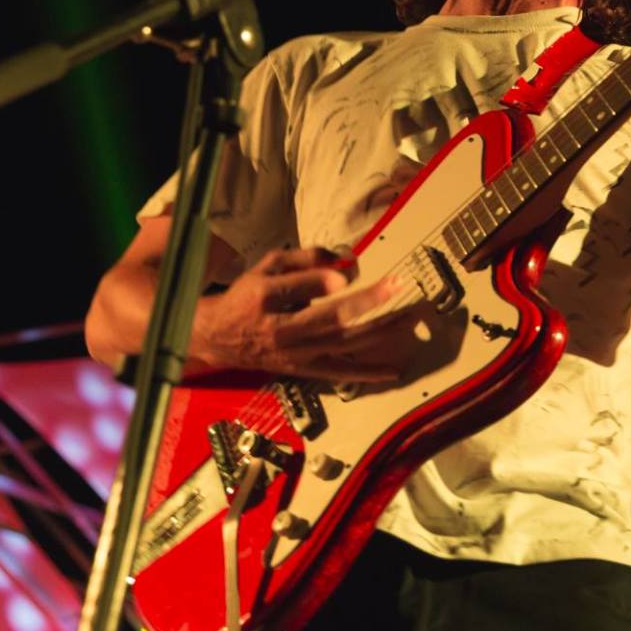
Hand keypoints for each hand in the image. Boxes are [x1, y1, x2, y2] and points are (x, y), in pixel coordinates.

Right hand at [191, 247, 424, 382]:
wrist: (219, 338)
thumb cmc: (248, 295)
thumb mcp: (267, 265)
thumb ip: (305, 257)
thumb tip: (345, 261)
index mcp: (266, 299)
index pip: (299, 290)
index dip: (323, 282)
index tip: (346, 274)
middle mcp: (282, 330)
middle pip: (329, 318)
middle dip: (367, 301)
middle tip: (397, 284)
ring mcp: (296, 354)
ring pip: (344, 344)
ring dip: (380, 330)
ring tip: (411, 317)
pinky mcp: (304, 369)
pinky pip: (341, 373)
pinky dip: (369, 373)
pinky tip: (395, 370)